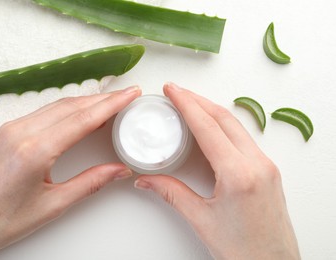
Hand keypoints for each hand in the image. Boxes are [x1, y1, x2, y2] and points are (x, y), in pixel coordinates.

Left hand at [0, 86, 140, 258]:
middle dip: (103, 98)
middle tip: (126, 95)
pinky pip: (45, 112)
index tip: (130, 94)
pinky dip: (68, 109)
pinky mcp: (8, 131)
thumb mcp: (53, 205)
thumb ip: (90, 183)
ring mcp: (12, 129)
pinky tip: (81, 112)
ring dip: (86, 101)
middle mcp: (21, 133)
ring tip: (110, 102)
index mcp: (34, 151)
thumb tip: (119, 170)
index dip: (111, 104)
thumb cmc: (1, 221)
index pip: (83, 119)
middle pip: (72, 106)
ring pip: (58, 106)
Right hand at [135, 83, 299, 258]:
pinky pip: (243, 138)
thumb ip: (172, 193)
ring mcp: (266, 165)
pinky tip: (211, 126)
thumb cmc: (243, 250)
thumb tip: (148, 180)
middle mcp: (257, 164)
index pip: (207, 127)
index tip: (172, 90)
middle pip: (224, 118)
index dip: (187, 104)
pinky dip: (224, 126)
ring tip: (190, 104)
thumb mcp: (201, 219)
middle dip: (198, 100)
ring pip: (236, 126)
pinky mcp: (268, 171)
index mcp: (239, 174)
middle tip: (177, 91)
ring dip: (211, 111)